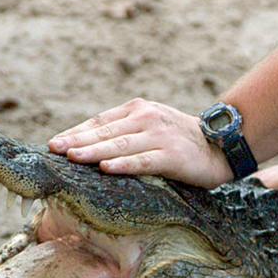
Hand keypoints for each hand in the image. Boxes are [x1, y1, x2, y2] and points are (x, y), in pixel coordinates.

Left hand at [48, 98, 233, 187]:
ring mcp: (159, 137)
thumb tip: (88, 147)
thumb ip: (126, 132)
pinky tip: (105, 168)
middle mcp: (147, 118)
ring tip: (71, 157)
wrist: (223, 146)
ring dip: (93, 151)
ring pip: (119, 145)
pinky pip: (142, 161)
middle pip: (105, 132)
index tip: (55, 143)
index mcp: (138, 109)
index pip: (100, 121)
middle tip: (54, 149)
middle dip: (77, 141)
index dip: (76, 132)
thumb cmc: (182, 141)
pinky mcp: (172, 156)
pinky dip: (122, 165)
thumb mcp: (152, 127)